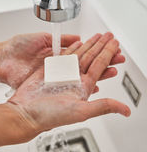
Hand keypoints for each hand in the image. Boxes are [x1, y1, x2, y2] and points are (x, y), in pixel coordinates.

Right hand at [7, 32, 130, 141]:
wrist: (26, 112)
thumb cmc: (51, 116)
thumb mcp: (81, 111)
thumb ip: (103, 106)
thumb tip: (126, 110)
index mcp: (83, 87)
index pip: (100, 66)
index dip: (109, 54)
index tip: (116, 45)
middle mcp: (74, 79)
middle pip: (92, 58)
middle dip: (102, 46)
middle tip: (110, 35)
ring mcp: (62, 74)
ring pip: (79, 55)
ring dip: (89, 44)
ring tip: (97, 36)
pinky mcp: (50, 70)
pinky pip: (63, 56)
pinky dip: (70, 48)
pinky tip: (77, 42)